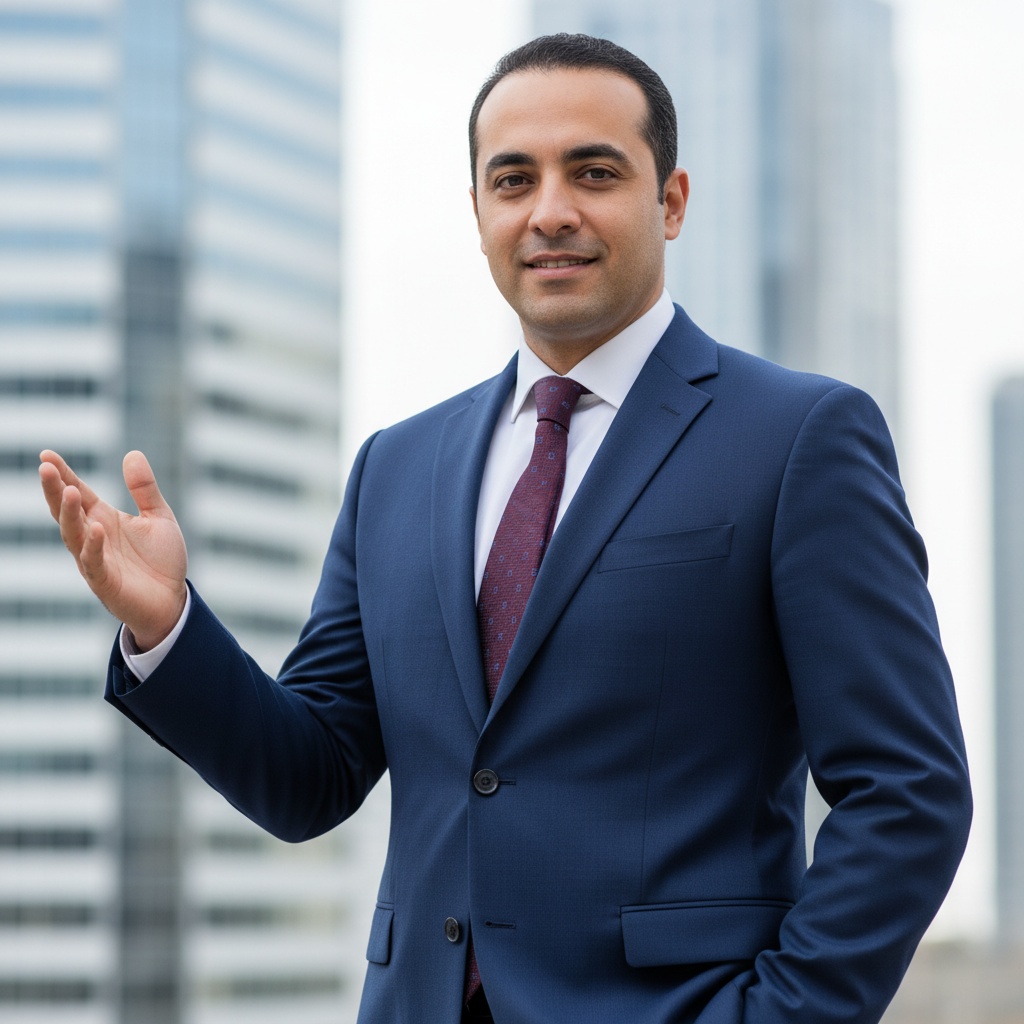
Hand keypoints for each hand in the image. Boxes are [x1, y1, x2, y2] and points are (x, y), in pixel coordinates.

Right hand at [39, 449, 187, 650]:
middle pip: (67, 511)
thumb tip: (132, 453)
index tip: (46, 454)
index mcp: (103, 519)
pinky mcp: (105, 582)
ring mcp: (95, 560)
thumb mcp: (159, 517)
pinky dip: (93, 546)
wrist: (172, 601)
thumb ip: (145, 489)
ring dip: (69, 514)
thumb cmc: (161, 560)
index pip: (78, 493)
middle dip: (55, 490)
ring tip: (68, 491)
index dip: (63, 474)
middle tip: (45, 466)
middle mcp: (93, 537)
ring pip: (74, 535)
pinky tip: (96, 528)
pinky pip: (94, 563)